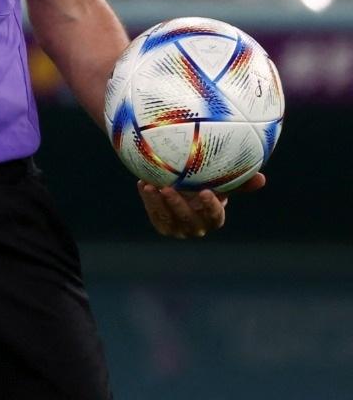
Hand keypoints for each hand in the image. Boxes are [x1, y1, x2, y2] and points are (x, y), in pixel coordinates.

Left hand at [137, 173, 265, 238]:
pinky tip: (144, 183)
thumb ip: (239, 182)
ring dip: (158, 204)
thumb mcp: (221, 184)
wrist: (184, 192)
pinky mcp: (162, 224)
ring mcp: (177, 228)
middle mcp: (196, 226)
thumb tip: (262, 178)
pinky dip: (148, 200)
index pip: (215, 217)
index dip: (211, 207)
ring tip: (151, 186)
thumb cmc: (207, 186)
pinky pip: (154, 214)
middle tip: (170, 188)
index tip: (206, 191)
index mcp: (213, 218)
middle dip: (178, 206)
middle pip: (188, 220)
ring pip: (167, 219)